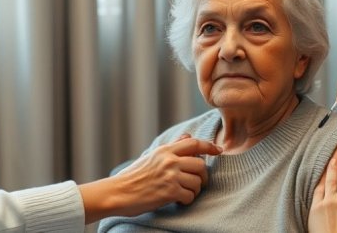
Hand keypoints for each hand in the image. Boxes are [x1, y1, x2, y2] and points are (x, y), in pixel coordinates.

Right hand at [79, 136, 222, 222]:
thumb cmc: (133, 176)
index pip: (194, 143)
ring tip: (184, 193)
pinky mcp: (169, 191)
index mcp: (165, 150)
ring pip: (197, 181)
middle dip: (202, 176)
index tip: (219, 150)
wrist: (117, 193)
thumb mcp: (152, 156)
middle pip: (201, 164)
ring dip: (194, 190)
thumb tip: (188, 136)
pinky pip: (190, 196)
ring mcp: (170, 175)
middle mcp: (169, 160)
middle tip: (196, 183)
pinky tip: (178, 201)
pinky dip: (187, 200)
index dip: (210, 146)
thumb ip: (172, 147)